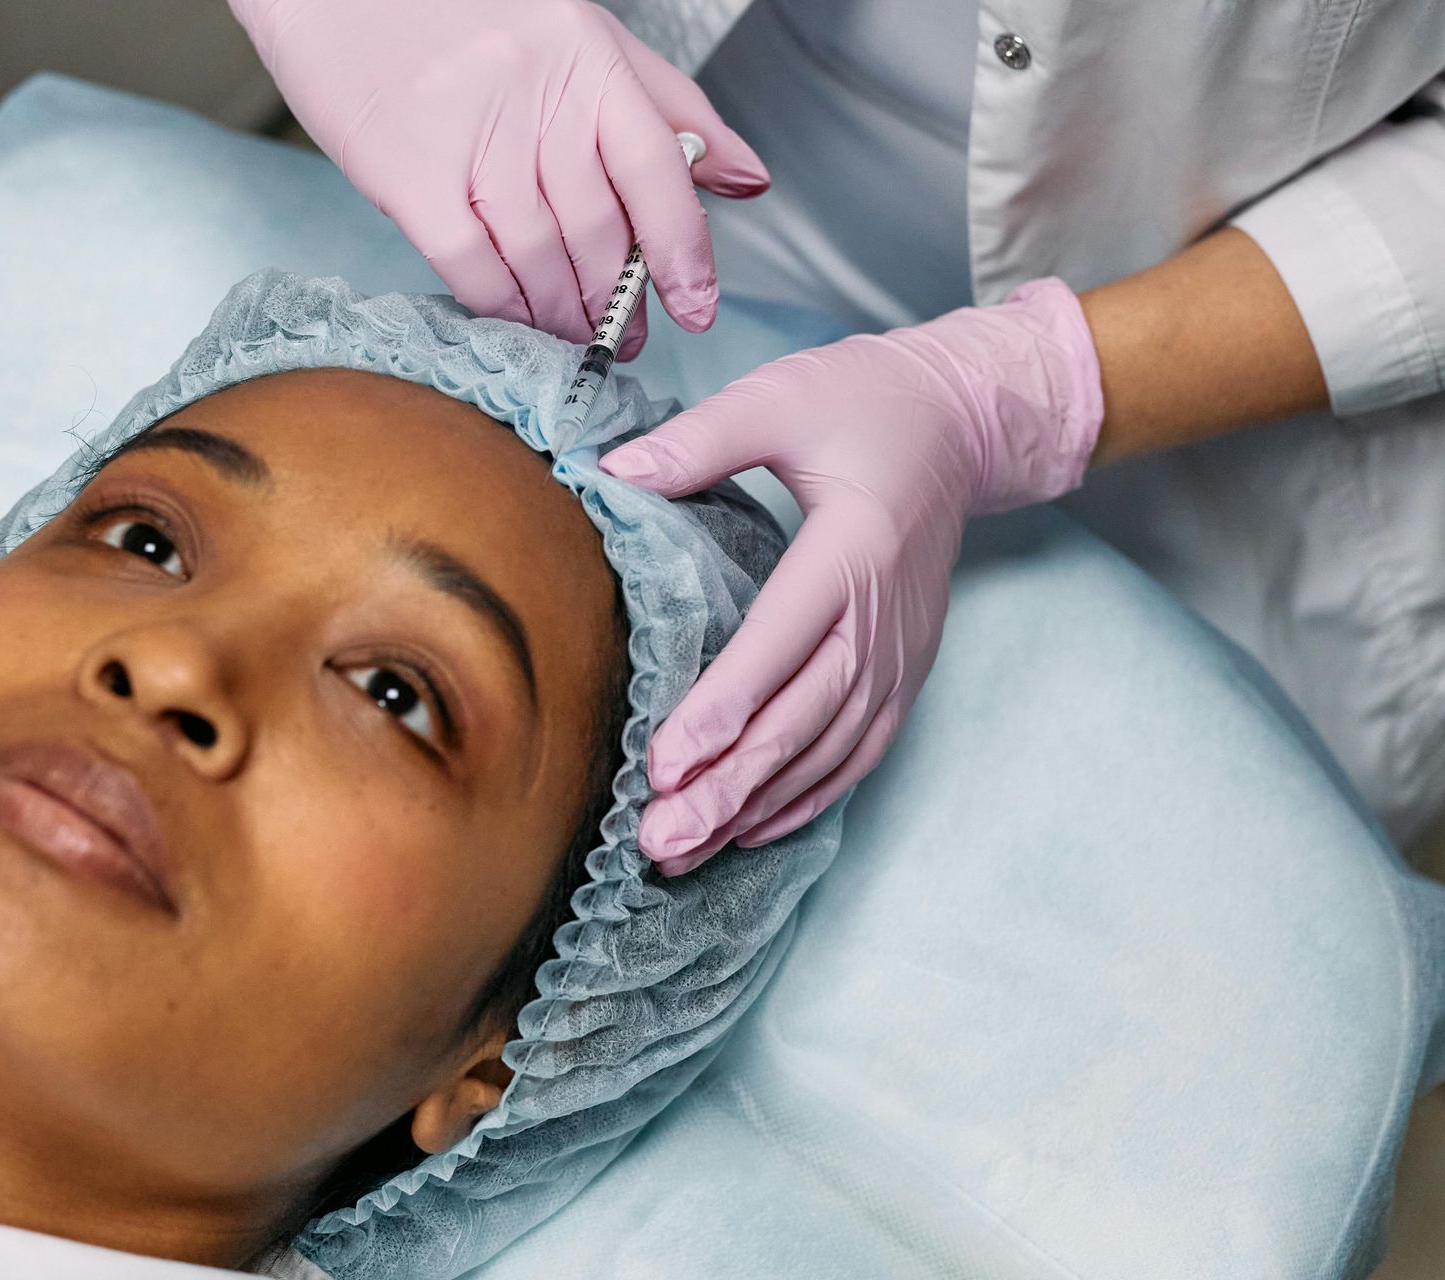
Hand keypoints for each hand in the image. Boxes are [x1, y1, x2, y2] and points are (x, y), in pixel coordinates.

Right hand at [229, 0, 769, 358]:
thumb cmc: (458, 10)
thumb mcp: (579, 35)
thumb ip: (667, 107)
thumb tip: (747, 178)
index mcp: (587, 59)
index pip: (658, 169)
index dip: (684, 250)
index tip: (696, 306)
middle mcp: (537, 98)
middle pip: (598, 228)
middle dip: (617, 300)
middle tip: (623, 337)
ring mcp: (472, 139)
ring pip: (539, 258)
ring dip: (562, 315)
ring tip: (571, 335)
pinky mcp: (408, 177)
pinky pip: (472, 267)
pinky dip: (501, 306)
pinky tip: (514, 317)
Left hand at [599, 279, 1104, 872]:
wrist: (962, 420)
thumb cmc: (865, 401)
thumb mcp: (781, 397)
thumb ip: (700, 440)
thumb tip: (610, 469)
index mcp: (853, 549)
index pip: (779, 645)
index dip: (721, 711)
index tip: (663, 765)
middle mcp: (882, 617)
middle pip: (801, 721)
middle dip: (728, 788)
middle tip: (658, 840)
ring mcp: (899, 652)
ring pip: (827, 753)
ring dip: (757, 809)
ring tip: (684, 852)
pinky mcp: (903, 669)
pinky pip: (857, 752)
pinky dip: (806, 799)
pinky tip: (751, 831)